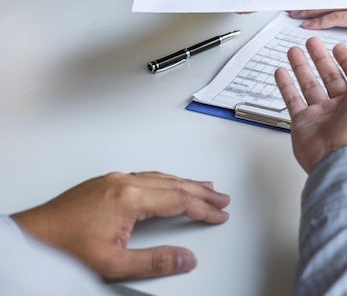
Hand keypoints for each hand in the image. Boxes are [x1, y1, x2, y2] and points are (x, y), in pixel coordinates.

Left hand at [11, 171, 229, 281]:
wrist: (30, 239)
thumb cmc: (63, 249)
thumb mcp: (112, 265)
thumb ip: (154, 262)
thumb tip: (186, 258)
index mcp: (129, 198)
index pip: (178, 200)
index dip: (203, 208)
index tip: (219, 214)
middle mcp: (123, 183)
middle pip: (173, 184)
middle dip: (201, 192)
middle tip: (221, 198)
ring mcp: (113, 180)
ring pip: (160, 177)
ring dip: (185, 183)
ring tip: (204, 187)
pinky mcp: (104, 183)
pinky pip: (146, 176)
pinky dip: (166, 181)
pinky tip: (168, 184)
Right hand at [274, 37, 346, 172]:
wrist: (343, 156)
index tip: (338, 47)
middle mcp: (344, 107)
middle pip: (331, 77)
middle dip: (321, 59)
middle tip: (312, 44)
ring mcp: (323, 115)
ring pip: (310, 85)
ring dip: (301, 67)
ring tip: (294, 51)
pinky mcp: (304, 123)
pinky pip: (293, 100)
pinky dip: (285, 86)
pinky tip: (281, 72)